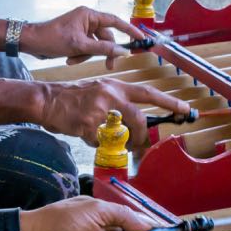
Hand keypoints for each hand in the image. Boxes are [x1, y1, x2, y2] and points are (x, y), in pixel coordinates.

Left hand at [21, 7, 144, 69]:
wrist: (31, 41)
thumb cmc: (52, 38)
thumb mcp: (79, 45)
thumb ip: (103, 48)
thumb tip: (122, 51)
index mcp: (89, 15)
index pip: (115, 21)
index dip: (130, 30)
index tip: (140, 39)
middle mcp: (87, 19)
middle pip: (106, 37)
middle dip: (103, 52)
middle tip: (108, 65)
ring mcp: (82, 28)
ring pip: (96, 45)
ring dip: (87, 55)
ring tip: (74, 60)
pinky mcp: (76, 37)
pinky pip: (87, 48)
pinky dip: (80, 55)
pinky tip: (70, 59)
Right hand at [39, 79, 188, 147]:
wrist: (45, 99)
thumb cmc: (71, 98)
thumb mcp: (97, 92)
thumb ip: (115, 104)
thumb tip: (130, 124)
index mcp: (114, 87)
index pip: (147, 93)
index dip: (168, 101)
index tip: (185, 108)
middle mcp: (110, 95)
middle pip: (137, 117)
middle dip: (143, 134)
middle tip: (142, 144)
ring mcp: (99, 109)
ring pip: (119, 132)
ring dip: (117, 141)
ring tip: (108, 140)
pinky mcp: (87, 124)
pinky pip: (98, 141)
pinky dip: (93, 142)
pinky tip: (84, 134)